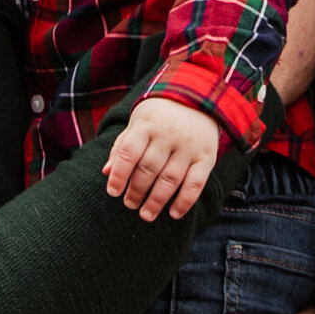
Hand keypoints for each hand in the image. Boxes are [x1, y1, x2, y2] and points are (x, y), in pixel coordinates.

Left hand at [103, 97, 221, 220]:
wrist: (198, 99)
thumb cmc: (159, 117)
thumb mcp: (137, 123)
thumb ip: (122, 146)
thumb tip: (107, 172)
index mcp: (146, 125)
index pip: (129, 152)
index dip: (119, 175)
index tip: (113, 192)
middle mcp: (168, 134)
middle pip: (149, 169)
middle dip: (137, 191)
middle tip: (130, 204)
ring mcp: (189, 146)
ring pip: (170, 179)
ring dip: (156, 200)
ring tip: (146, 214)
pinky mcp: (207, 156)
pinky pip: (196, 183)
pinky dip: (185, 201)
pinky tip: (174, 214)